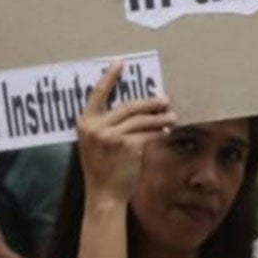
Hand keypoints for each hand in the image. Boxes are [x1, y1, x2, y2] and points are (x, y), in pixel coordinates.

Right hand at [75, 60, 176, 205]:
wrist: (104, 196)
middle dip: (149, 103)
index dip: (109, 77)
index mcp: (85, 124)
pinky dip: (159, 132)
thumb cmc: (102, 170)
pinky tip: (165, 132)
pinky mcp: (127, 145)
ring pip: (142, 119)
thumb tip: (134, 110)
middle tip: (164, 100)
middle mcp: (96, 127)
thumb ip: (106, 126)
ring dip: (160, 117)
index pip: (97, 94)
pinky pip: (148, 133)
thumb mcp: (95, 145)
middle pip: (128, 106)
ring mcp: (111, 136)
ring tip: (172, 116)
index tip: (120, 62)